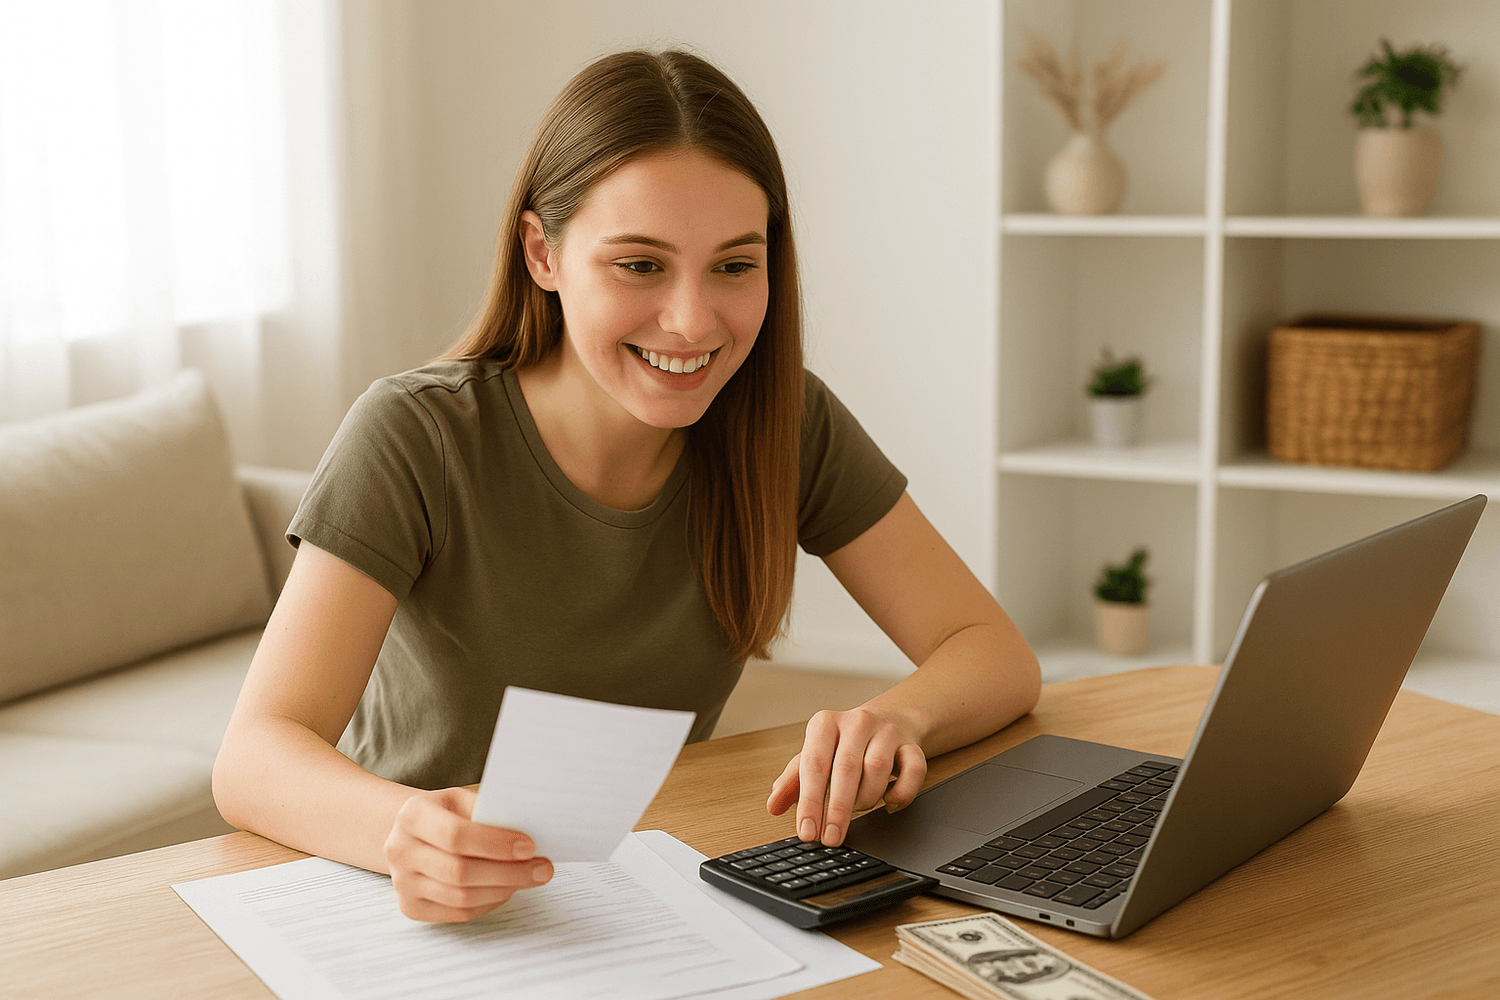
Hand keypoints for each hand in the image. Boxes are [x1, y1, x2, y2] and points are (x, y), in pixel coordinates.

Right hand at [383, 787, 552, 920]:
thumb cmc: (446, 813)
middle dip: (508, 872)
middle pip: (460, 872)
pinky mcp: (411, 907)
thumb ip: (488, 810)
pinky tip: (507, 889)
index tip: (529, 846)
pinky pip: (458, 913)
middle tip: (543, 869)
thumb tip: (529, 827)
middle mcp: (399, 850)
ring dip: (504, 890)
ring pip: (461, 897)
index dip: (495, 844)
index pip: (455, 836)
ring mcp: (402, 883)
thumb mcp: (462, 798)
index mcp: (411, 815)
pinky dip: (489, 903)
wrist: (412, 833)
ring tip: (530, 878)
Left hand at [765, 705, 926, 846]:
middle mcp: (856, 722)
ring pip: (877, 770)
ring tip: (858, 809)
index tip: (807, 832)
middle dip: (837, 809)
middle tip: (831, 838)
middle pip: (846, 768)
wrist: (887, 720)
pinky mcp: (911, 744)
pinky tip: (889, 804)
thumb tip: (773, 806)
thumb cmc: (843, 743)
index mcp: (825, 724)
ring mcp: (886, 731)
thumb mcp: (814, 755)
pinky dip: (901, 793)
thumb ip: (792, 780)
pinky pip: (913, 771)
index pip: (813, 764)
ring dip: (866, 798)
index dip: (809, 801)